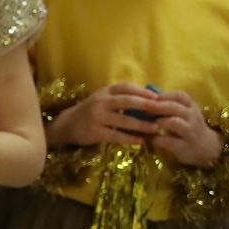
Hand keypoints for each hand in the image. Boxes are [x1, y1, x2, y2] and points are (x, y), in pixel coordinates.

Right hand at [45, 83, 162, 148]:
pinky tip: (140, 141)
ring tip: (156, 128)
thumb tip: (150, 99)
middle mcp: (101, 102)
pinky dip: (129, 138)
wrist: (66, 125)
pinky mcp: (94, 132)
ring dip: (142, 125)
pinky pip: (116, 135)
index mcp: (105, 92)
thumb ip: (122, 98)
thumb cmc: (91, 111)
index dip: (143, 92)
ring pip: (124, 120)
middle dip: (147, 106)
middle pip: (128, 101)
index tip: (158, 97)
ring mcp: (97, 117)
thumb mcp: (103, 99)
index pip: (127, 88)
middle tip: (162, 111)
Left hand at [144, 90, 222, 167]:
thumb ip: (169, 106)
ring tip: (146, 124)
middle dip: (156, 107)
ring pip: (173, 122)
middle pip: (174, 107)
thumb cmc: (188, 127)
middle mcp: (192, 117)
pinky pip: (169, 141)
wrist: (206, 148)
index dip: (163, 95)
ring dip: (158, 122)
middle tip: (140, 109)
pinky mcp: (185, 146)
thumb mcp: (184, 113)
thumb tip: (144, 98)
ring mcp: (190, 131)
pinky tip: (149, 138)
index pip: (179, 95)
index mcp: (191, 106)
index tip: (148, 97)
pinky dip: (157, 139)